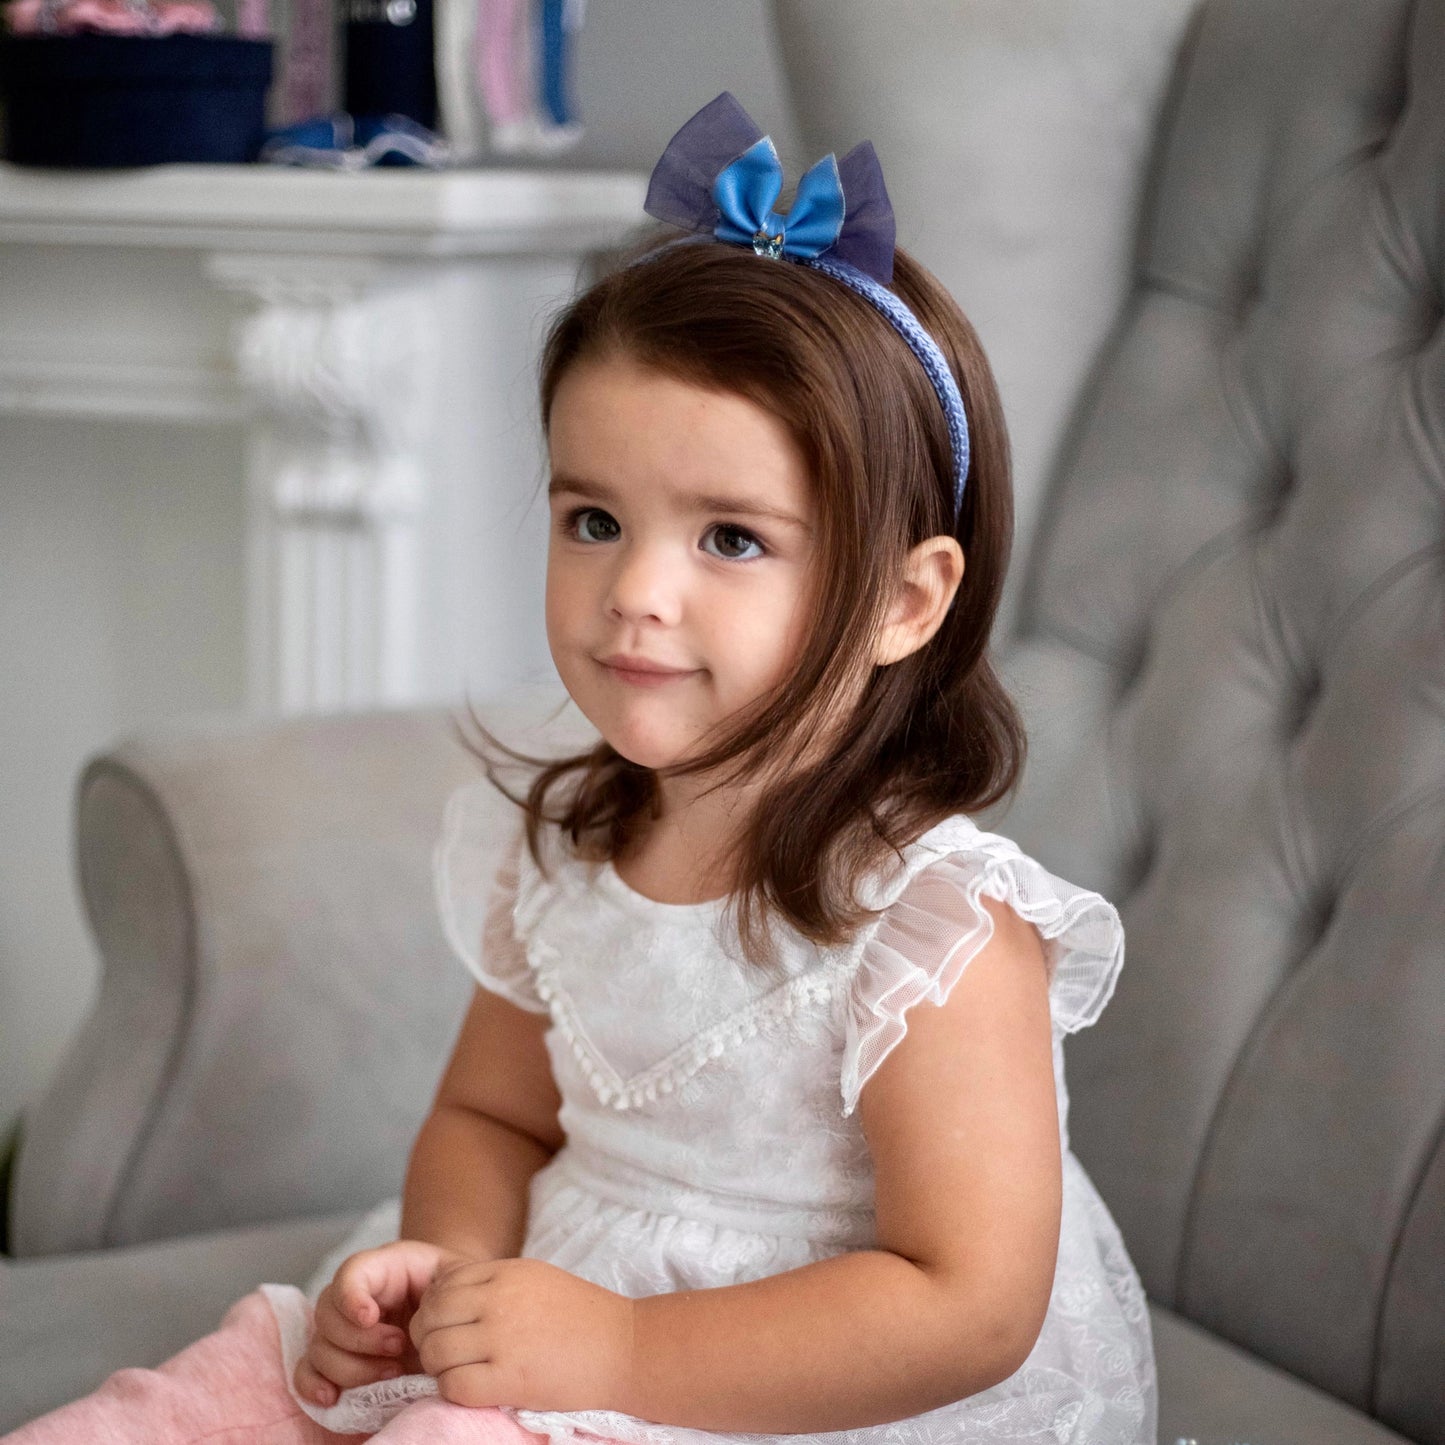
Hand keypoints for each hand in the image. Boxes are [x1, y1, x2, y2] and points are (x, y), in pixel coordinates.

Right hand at [295, 1239, 468, 1406]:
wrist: (449, 1312)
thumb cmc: (450, 1291)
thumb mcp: (455, 1276)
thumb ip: (445, 1284)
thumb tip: (426, 1313)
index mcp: (379, 1268)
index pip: (349, 1273)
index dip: (351, 1296)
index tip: (370, 1316)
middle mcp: (350, 1298)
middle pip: (328, 1316)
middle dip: (362, 1340)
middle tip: (399, 1347)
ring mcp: (339, 1331)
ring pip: (320, 1349)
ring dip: (353, 1367)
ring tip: (393, 1371)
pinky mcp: (336, 1361)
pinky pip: (306, 1372)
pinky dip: (312, 1385)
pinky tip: (332, 1396)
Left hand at [409, 1256, 635, 1412]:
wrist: (626, 1348)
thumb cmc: (584, 1315)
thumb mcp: (536, 1278)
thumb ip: (493, 1282)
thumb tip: (445, 1293)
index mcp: (506, 1271)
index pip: (441, 1285)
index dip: (435, 1309)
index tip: (449, 1326)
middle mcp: (499, 1300)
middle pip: (430, 1317)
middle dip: (428, 1338)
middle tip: (446, 1353)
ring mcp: (503, 1338)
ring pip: (436, 1352)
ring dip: (439, 1368)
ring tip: (460, 1372)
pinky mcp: (511, 1378)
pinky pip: (454, 1386)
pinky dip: (454, 1392)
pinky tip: (475, 1390)